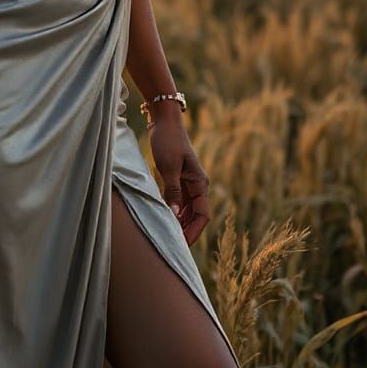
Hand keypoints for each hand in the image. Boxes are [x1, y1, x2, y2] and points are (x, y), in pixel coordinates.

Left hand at [149, 114, 210, 245]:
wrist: (163, 121)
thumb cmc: (167, 141)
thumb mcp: (168, 167)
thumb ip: (173, 191)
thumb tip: (176, 216)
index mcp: (200, 182)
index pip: (203, 214)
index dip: (194, 231)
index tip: (182, 244)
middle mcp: (197, 185)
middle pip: (196, 215)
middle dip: (187, 231)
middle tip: (174, 246)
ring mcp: (188, 183)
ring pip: (188, 211)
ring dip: (181, 223)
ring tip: (170, 237)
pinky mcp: (178, 180)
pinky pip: (180, 202)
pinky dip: (175, 213)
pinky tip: (166, 221)